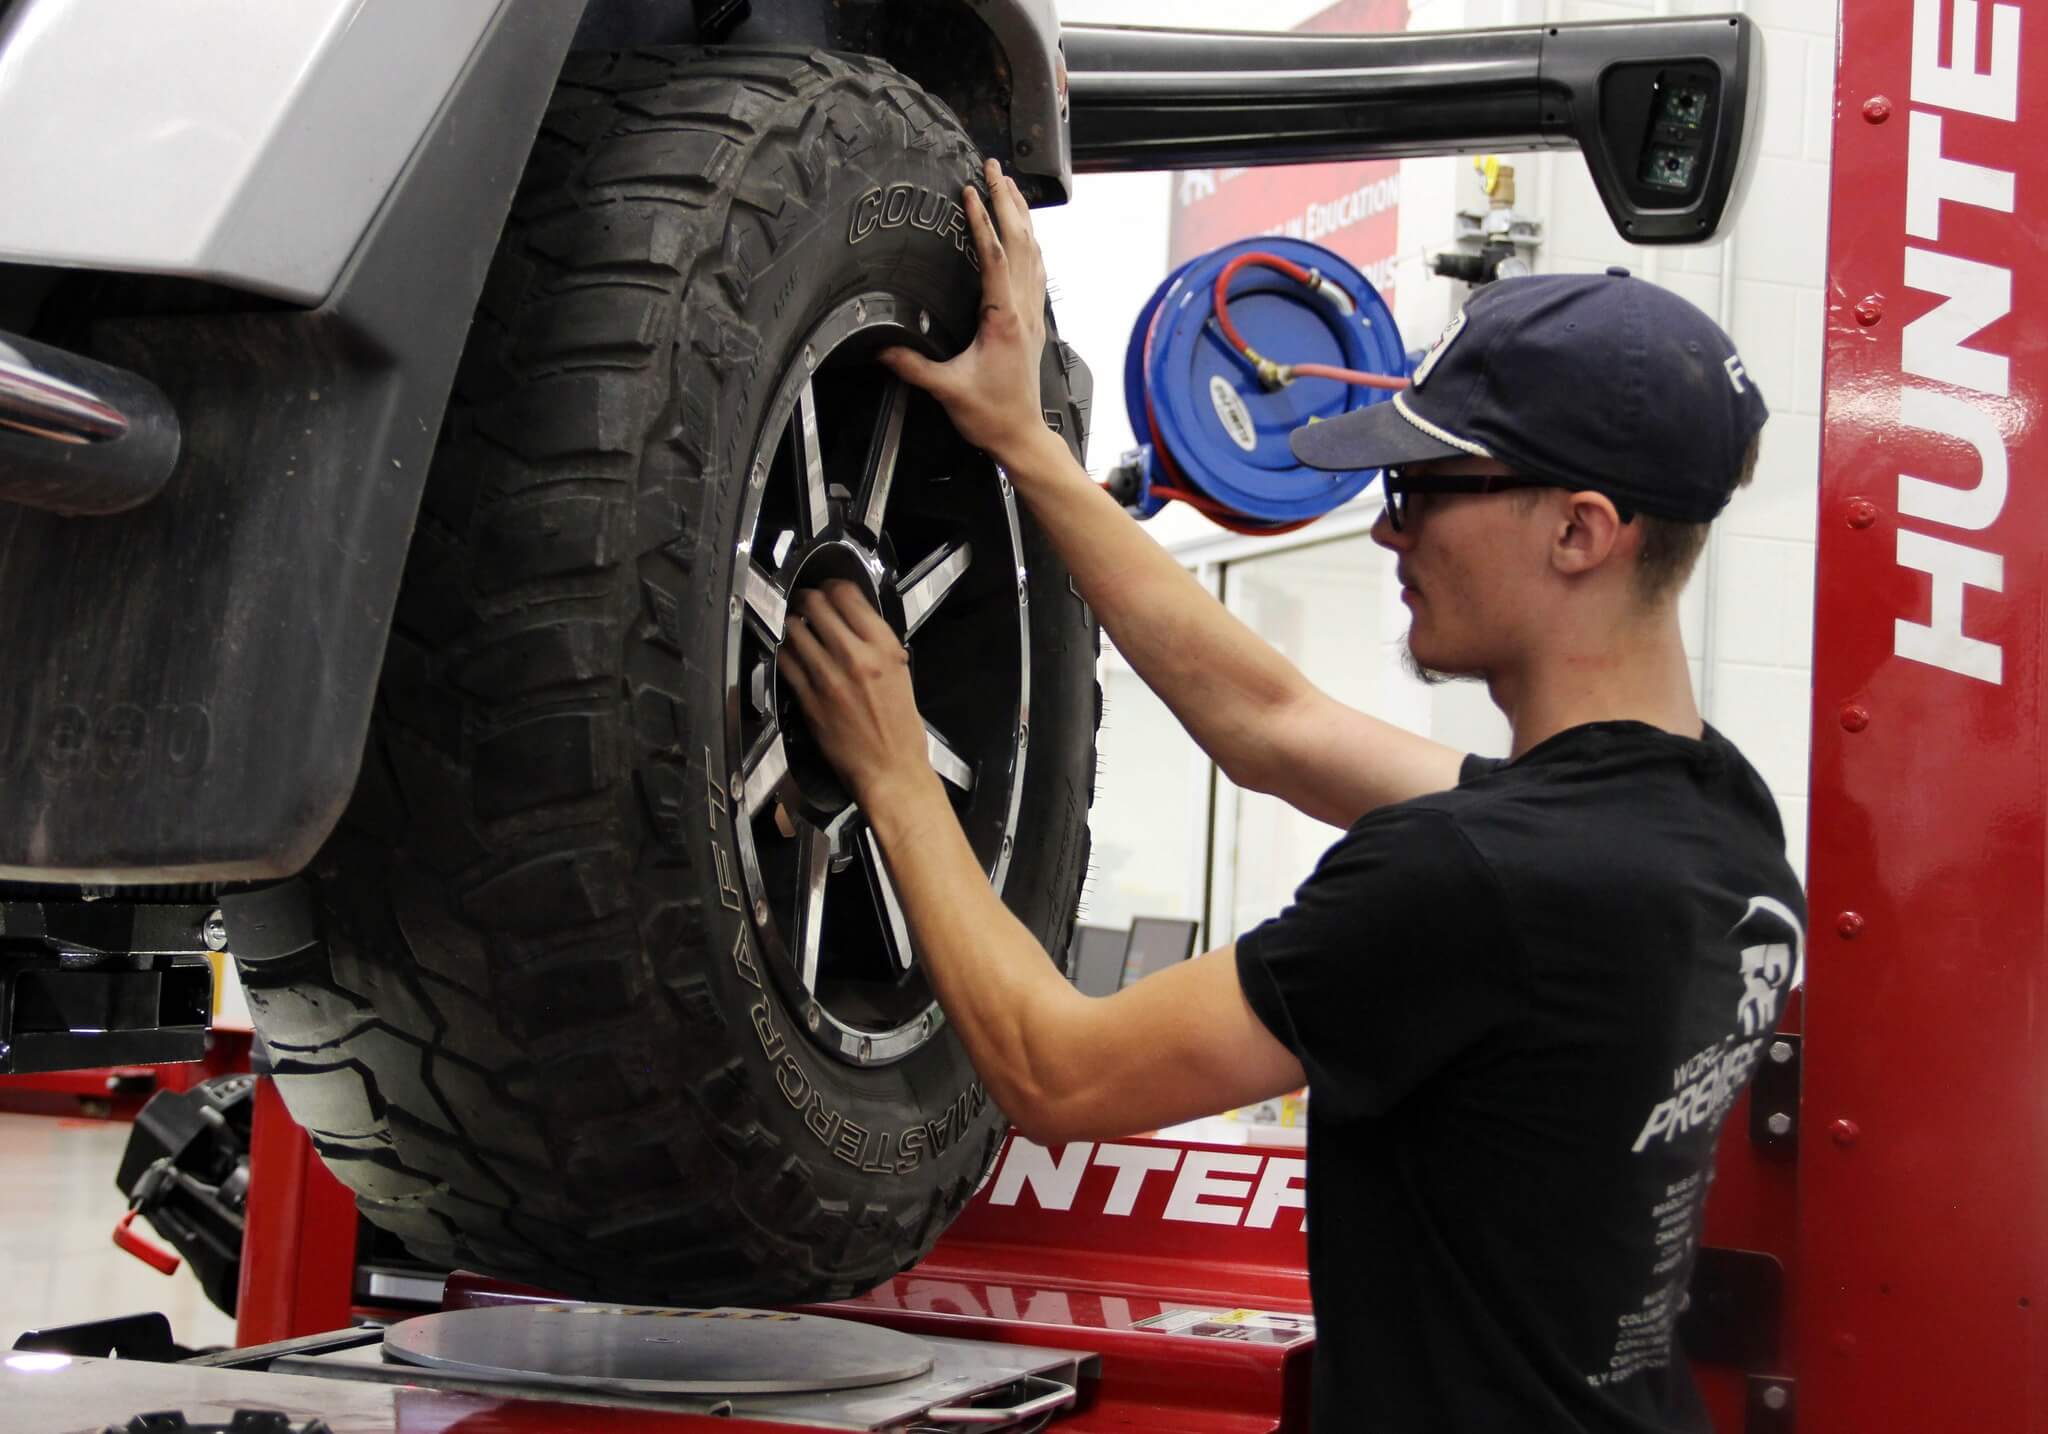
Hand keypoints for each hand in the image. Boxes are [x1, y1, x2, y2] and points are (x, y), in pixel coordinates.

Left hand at [777, 581, 939, 812]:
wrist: (890, 768)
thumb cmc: (900, 726)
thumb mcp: (900, 672)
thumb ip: (876, 642)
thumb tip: (852, 618)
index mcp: (883, 647)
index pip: (847, 594)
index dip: (832, 586)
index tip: (828, 590)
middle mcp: (855, 655)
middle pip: (816, 604)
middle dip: (806, 598)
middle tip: (804, 603)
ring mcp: (828, 675)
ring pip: (795, 629)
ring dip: (792, 623)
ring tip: (794, 625)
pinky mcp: (808, 697)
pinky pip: (784, 660)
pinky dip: (784, 650)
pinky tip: (788, 651)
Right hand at [878, 158, 1049, 467]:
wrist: (1021, 435)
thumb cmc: (990, 414)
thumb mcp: (946, 389)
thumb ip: (911, 366)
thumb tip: (879, 347)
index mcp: (1004, 320)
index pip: (994, 257)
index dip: (981, 221)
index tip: (969, 191)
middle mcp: (1023, 310)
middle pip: (1020, 242)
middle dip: (1007, 200)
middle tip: (994, 167)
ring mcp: (1032, 314)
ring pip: (1033, 252)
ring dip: (1021, 215)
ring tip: (1009, 184)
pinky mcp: (1033, 321)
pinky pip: (1035, 270)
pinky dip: (1030, 242)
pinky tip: (1025, 231)